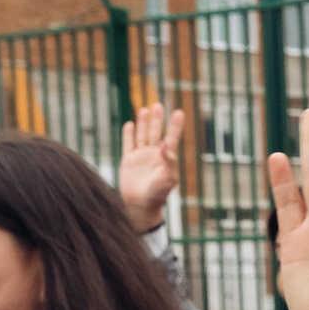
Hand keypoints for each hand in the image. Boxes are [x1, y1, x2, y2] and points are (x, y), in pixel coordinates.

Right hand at [116, 104, 184, 230]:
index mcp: (166, 158)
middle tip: (157, 105)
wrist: (141, 205)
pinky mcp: (128, 160)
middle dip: (156, 119)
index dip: (175, 125)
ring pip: (142, 135)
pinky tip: (130, 124)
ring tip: (145, 109)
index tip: (179, 112)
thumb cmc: (158, 194)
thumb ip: (168, 161)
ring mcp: (141, 156)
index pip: (171, 137)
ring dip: (143, 123)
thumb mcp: (167, 178)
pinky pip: (128, 144)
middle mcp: (154, 154)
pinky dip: (129, 134)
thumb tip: (164, 144)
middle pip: (155, 132)